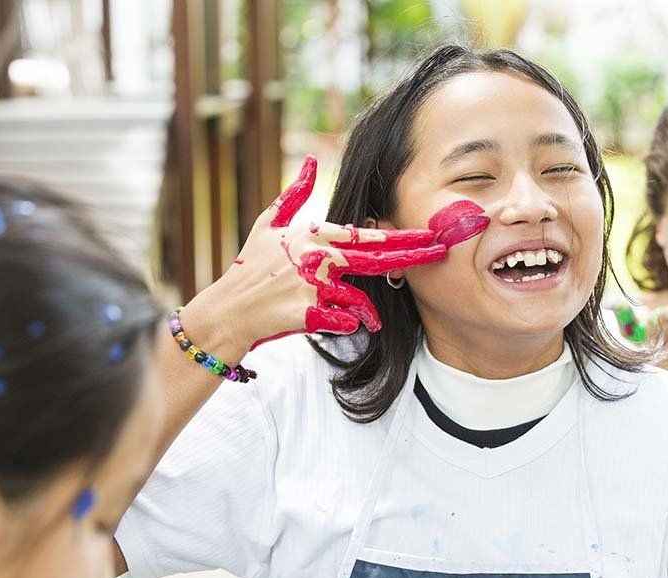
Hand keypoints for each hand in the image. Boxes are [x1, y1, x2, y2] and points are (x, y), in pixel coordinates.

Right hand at [208, 155, 467, 349]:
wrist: (227, 311)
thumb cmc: (248, 269)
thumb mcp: (267, 225)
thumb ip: (293, 195)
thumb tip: (309, 160)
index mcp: (313, 235)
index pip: (366, 235)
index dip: (400, 235)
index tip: (428, 234)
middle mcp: (318, 257)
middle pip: (376, 258)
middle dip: (412, 255)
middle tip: (440, 253)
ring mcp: (315, 285)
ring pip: (360, 298)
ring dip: (367, 311)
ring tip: (371, 320)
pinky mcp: (310, 313)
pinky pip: (345, 320)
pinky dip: (347, 324)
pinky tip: (342, 326)